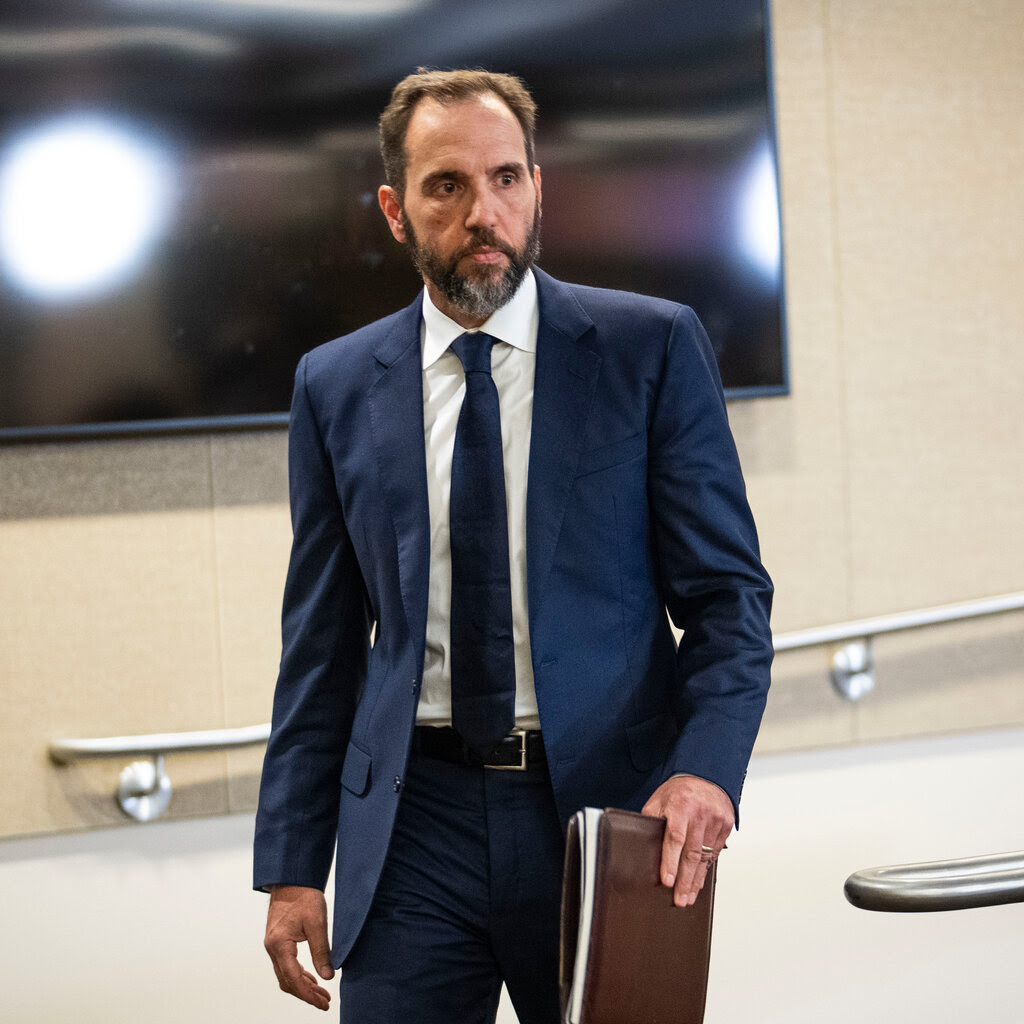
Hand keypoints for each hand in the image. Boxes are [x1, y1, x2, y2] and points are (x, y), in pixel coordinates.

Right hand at [264, 885, 333, 1010]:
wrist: (292, 880)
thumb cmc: (304, 896)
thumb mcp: (317, 923)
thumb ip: (321, 951)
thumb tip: (328, 976)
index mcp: (280, 944)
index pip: (293, 978)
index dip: (308, 994)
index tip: (322, 1003)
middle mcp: (272, 948)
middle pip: (287, 981)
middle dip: (306, 994)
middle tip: (324, 1002)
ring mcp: (273, 946)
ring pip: (286, 976)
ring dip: (302, 987)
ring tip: (321, 994)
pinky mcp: (278, 942)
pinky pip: (286, 966)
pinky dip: (298, 976)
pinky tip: (311, 979)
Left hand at [641, 775, 733, 907]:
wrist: (706, 775)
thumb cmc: (679, 790)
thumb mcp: (659, 800)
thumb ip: (652, 821)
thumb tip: (642, 845)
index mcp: (680, 806)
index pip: (675, 838)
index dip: (670, 862)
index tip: (667, 881)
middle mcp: (700, 814)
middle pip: (692, 854)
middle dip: (685, 880)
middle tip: (679, 900)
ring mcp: (715, 820)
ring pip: (705, 857)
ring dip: (696, 880)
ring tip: (688, 897)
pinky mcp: (726, 826)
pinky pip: (715, 853)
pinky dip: (706, 870)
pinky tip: (699, 881)